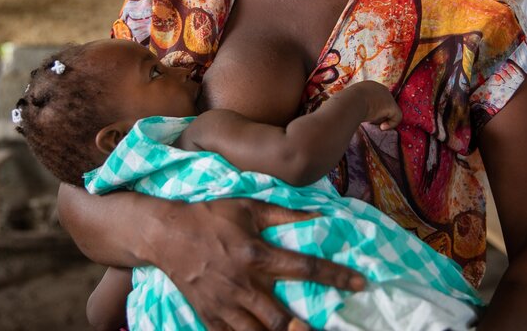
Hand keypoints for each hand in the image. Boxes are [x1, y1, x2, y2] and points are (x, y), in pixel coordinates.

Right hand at [155, 199, 364, 329]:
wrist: (165, 235)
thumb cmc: (210, 216)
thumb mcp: (248, 207)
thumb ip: (284, 213)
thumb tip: (318, 214)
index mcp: (258, 255)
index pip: (306, 269)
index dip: (336, 277)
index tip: (360, 284)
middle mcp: (244, 284)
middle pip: (283, 319)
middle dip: (307, 330)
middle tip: (331, 330)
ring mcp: (226, 306)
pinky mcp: (210, 318)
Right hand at [349, 80, 401, 129]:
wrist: (349, 103)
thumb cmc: (344, 104)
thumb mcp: (348, 102)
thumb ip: (354, 105)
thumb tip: (348, 114)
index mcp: (368, 86)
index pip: (374, 98)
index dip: (371, 108)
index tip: (364, 116)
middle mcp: (379, 87)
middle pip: (384, 104)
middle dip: (378, 113)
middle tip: (369, 121)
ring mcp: (387, 96)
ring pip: (389, 110)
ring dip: (382, 118)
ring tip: (372, 122)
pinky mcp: (391, 105)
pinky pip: (397, 116)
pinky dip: (391, 124)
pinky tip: (382, 128)